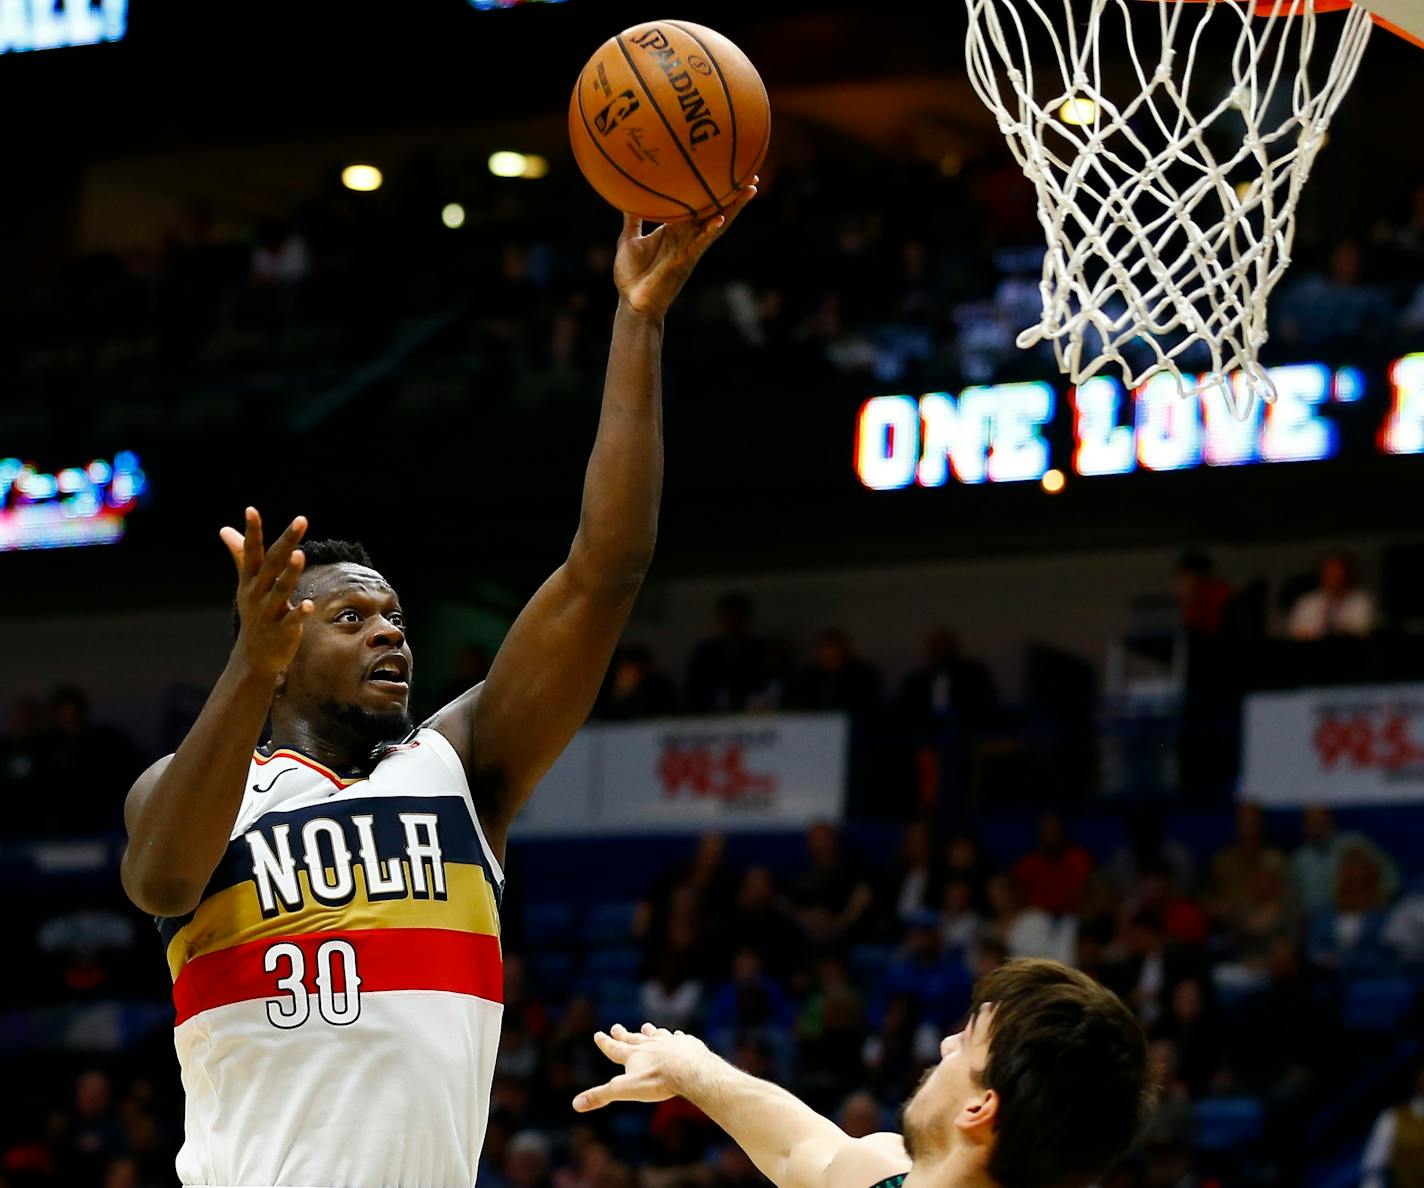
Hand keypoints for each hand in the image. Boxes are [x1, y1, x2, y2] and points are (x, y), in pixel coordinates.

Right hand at [218, 507, 314, 679]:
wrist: (253, 656)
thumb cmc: (254, 613)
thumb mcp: (245, 584)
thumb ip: (240, 555)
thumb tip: (225, 529)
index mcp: (251, 580)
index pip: (251, 551)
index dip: (252, 531)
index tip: (251, 510)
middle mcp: (258, 593)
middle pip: (272, 563)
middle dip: (286, 541)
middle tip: (300, 520)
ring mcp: (269, 612)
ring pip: (281, 589)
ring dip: (290, 572)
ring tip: (299, 555)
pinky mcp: (283, 631)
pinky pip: (292, 620)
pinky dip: (299, 612)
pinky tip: (309, 605)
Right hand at [573, 1022, 711, 1111]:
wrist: (688, 1068)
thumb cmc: (655, 1080)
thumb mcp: (624, 1090)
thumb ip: (600, 1096)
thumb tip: (575, 1104)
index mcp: (633, 1055)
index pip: (615, 1048)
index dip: (605, 1043)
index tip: (598, 1034)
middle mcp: (649, 1045)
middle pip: (634, 1039)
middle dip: (624, 1035)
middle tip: (615, 1027)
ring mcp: (669, 1043)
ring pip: (657, 1035)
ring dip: (650, 1032)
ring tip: (646, 1027)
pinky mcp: (687, 1045)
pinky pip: (680, 1039)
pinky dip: (676, 1038)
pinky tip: (678, 1036)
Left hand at [614, 180, 757, 319]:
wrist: (632, 301)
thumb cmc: (631, 274)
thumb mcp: (629, 239)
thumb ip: (632, 218)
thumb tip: (625, 194)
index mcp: (675, 229)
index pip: (698, 205)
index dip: (711, 189)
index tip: (723, 170)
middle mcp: (687, 236)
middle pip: (716, 211)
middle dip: (734, 195)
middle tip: (752, 174)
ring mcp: (690, 247)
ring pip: (717, 224)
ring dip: (734, 208)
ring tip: (750, 189)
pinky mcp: (686, 260)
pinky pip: (701, 243)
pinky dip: (711, 231)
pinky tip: (722, 218)